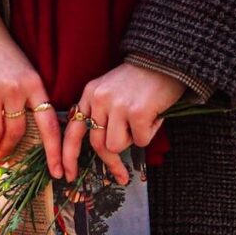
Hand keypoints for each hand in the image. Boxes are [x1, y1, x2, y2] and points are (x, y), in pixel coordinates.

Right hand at [0, 0, 63, 178]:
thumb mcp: (23, 72)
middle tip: (2, 159)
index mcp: (34, 84)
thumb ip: (28, 100)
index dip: (55, 153)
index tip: (59, 173)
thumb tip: (27, 138)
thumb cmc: (1, 55)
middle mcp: (15, 87)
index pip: (49, 125)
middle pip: (17, 133)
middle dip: (9, 152)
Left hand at [62, 64, 186, 183]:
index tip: (68, 175)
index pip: (73, 131)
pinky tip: (155, 116)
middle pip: (98, 145)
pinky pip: (140, 141)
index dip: (68, 156)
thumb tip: (102, 149)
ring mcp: (117, 105)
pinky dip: (150, 133)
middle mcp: (99, 99)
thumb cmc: (141, 80)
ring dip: (132, 141)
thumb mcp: (112, 91)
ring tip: (143, 122)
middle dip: (110, 163)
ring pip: (116, 146)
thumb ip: (101, 114)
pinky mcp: (136, 112)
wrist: (167, 58)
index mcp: (90, 94)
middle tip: (121, 175)